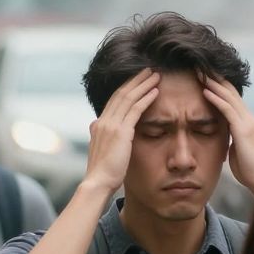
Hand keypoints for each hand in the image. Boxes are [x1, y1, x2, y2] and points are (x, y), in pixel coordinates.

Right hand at [83, 70, 159, 195]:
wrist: (97, 183)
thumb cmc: (102, 173)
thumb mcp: (100, 151)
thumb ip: (103, 139)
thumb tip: (100, 130)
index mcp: (98, 125)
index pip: (113, 100)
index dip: (126, 88)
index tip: (136, 80)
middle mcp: (103, 121)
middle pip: (121, 93)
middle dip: (135, 80)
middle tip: (148, 70)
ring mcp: (111, 125)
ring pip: (129, 98)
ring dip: (143, 85)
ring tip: (155, 75)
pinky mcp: (121, 132)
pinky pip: (135, 110)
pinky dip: (146, 98)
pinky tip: (155, 91)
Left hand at [201, 75, 253, 196]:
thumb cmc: (248, 169)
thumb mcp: (236, 149)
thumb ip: (231, 138)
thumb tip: (223, 136)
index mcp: (246, 121)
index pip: (231, 97)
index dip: (219, 85)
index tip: (205, 75)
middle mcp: (248, 117)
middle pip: (230, 91)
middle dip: (215, 78)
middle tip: (200, 66)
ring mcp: (247, 122)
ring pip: (228, 96)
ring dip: (213, 83)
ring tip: (199, 73)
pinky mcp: (243, 130)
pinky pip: (227, 110)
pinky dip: (216, 98)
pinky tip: (205, 90)